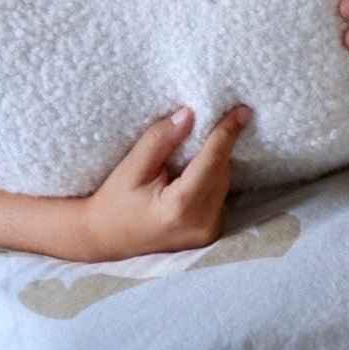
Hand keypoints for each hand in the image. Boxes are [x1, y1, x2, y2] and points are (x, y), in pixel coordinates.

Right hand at [81, 105, 250, 259]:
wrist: (105, 238)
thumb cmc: (114, 202)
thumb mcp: (131, 167)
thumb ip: (160, 140)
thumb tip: (190, 114)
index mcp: (181, 207)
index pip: (213, 161)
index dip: (227, 133)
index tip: (243, 110)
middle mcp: (202, 223)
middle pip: (221, 171)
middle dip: (216, 147)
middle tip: (204, 126)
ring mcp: (208, 232)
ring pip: (224, 182)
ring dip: (214, 163)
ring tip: (187, 156)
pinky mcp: (211, 233)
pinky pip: (220, 194)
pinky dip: (210, 180)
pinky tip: (190, 176)